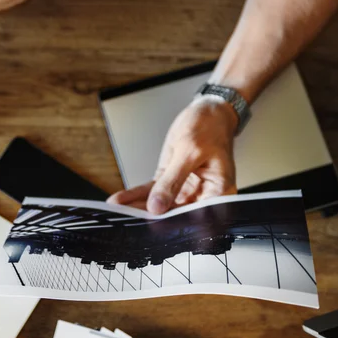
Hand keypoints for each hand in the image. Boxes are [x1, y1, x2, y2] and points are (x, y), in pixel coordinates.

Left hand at [107, 98, 237, 214]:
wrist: (207, 113)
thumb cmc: (209, 128)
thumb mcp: (189, 152)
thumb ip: (173, 180)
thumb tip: (157, 205)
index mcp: (218, 194)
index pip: (194, 218)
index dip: (172, 225)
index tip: (148, 224)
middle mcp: (203, 196)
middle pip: (175, 213)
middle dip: (149, 217)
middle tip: (127, 219)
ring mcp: (186, 189)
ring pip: (160, 204)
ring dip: (138, 207)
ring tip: (118, 211)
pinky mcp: (172, 180)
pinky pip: (153, 190)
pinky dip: (136, 194)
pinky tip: (121, 199)